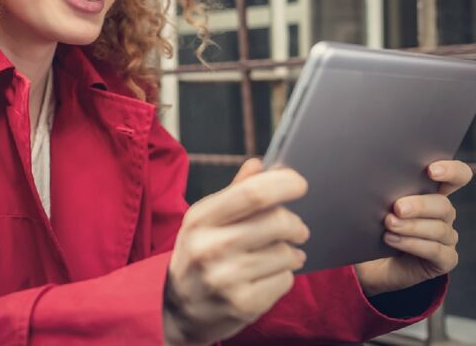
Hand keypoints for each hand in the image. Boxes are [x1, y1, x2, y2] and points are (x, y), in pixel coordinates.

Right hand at [163, 158, 308, 345]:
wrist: (176, 311)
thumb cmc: (197, 256)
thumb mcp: (204, 221)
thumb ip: (234, 192)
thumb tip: (259, 164)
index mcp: (200, 219)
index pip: (252, 193)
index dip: (283, 184)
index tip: (299, 184)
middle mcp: (210, 248)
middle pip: (276, 222)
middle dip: (295, 223)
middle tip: (297, 229)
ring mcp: (226, 279)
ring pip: (285, 253)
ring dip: (291, 252)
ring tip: (283, 255)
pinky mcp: (243, 305)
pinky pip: (285, 280)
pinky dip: (285, 275)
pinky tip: (270, 276)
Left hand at [353, 160, 472, 296]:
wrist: (371, 265)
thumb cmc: (375, 228)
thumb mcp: (377, 207)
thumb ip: (383, 192)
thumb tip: (370, 178)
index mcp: (433, 193)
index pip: (457, 176)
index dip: (452, 171)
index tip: (431, 171)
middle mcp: (444, 214)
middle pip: (443, 205)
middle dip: (420, 205)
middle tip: (397, 207)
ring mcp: (447, 238)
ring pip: (438, 228)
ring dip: (412, 226)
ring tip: (389, 224)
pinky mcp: (445, 260)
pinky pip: (435, 250)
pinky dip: (412, 244)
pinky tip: (392, 240)